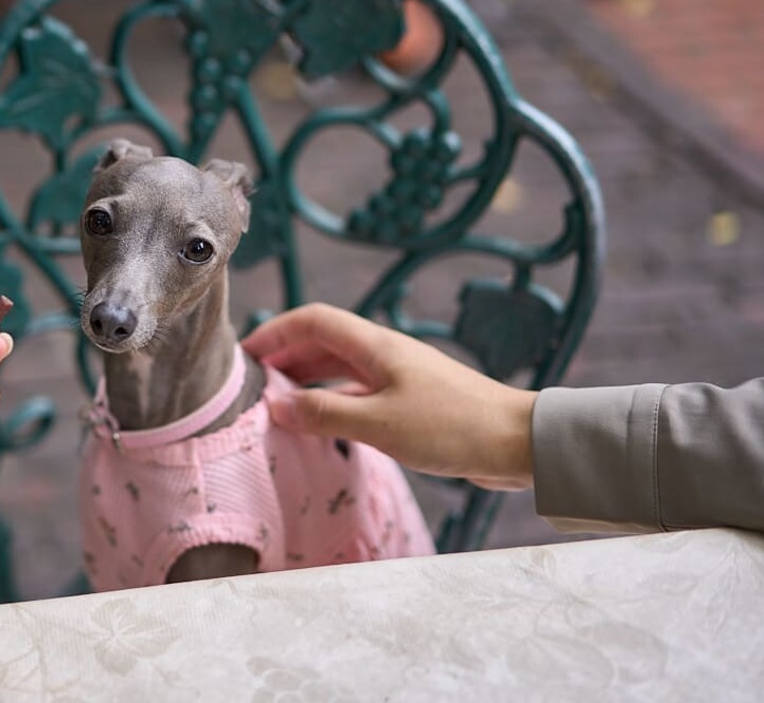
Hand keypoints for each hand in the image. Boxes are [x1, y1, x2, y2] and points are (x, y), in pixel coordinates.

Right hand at [241, 303, 535, 489]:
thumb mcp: (379, 424)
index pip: (313, 321)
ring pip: (340, 369)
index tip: (245, 357)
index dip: (276, 332)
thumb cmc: (451, 427)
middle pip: (323, 342)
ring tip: (279, 405)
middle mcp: (384, 354)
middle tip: (254, 385)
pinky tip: (322, 424)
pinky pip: (358, 392)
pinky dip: (332, 401)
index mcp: (375, 346)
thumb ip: (325, 414)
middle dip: (285, 357)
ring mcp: (398, 377)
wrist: (517, 442)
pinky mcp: (410, 402)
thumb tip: (276, 407)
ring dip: (307, 381)